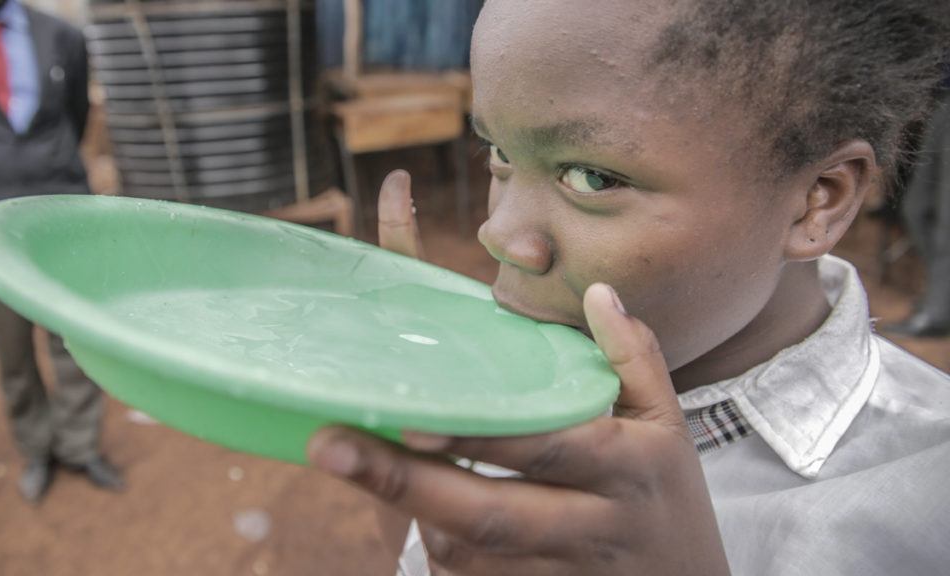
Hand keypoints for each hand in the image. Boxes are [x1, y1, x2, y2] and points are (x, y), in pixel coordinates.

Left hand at [308, 173, 729, 574]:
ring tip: (354, 465)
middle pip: (487, 513)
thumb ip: (632, 356)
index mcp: (628, 466)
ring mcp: (561, 574)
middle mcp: (595, 525)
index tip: (408, 413)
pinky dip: (434, 551)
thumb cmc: (666, 496)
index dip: (477, 433)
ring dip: (410, 513)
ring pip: (466, 555)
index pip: (545, 445)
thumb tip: (598, 292)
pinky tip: (410, 514)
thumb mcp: (666, 424)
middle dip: (404, 482)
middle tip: (329, 445)